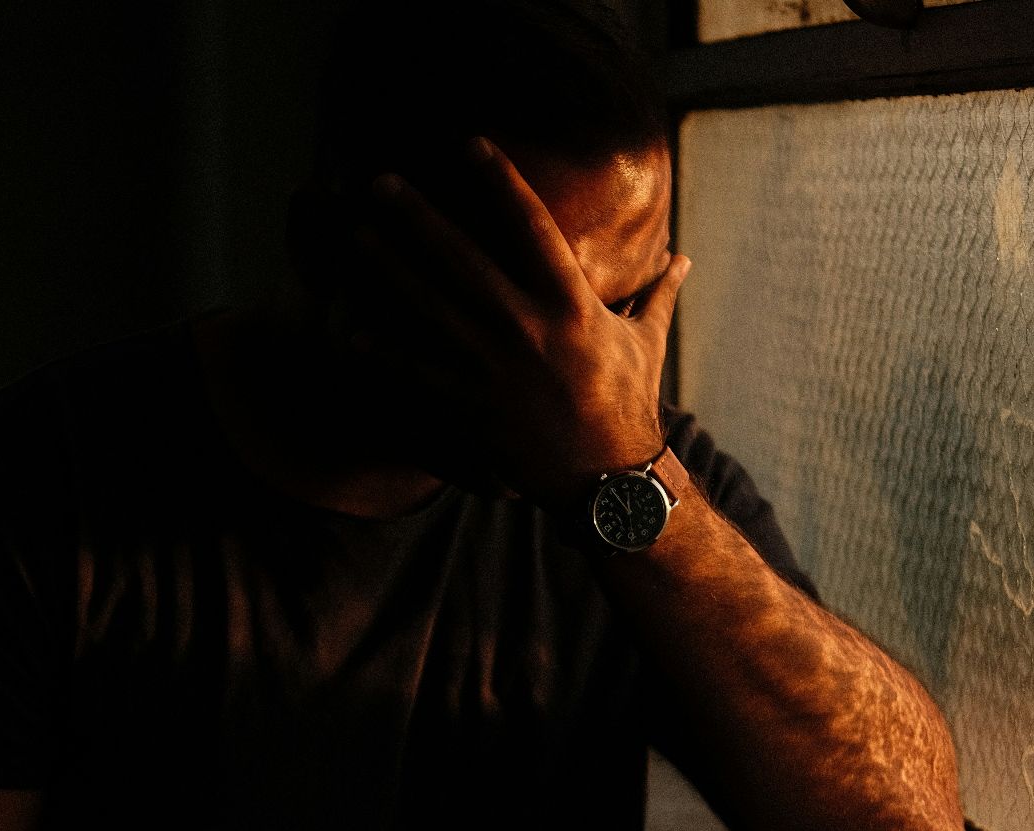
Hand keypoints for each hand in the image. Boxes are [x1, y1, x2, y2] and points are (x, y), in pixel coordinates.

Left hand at [338, 136, 689, 507]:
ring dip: (389, 269)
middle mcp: (528, 329)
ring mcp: (495, 368)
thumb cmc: (627, 405)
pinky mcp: (472, 405)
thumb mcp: (646, 343)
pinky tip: (349, 332)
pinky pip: (418, 373)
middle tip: (380, 183)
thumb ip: (657, 295)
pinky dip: (384, 353)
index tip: (469, 144)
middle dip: (418, 219)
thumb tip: (684, 258)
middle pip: (462, 260)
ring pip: (430, 309)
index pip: (532, 228)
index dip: (500, 183)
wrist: (607, 482)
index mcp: (572, 305)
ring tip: (355, 236)